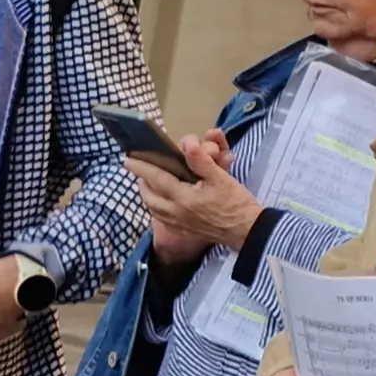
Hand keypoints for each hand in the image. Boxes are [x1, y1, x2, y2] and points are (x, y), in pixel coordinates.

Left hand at [135, 133, 266, 253]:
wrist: (247, 231)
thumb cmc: (236, 203)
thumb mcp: (221, 177)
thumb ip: (201, 161)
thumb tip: (187, 144)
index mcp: (184, 198)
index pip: (157, 178)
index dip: (142, 167)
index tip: (128, 159)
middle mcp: (176, 213)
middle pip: (149, 197)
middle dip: (142, 182)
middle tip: (140, 171)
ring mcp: (179, 224)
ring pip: (153, 209)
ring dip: (148, 195)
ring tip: (148, 185)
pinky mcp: (185, 231)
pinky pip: (162, 219)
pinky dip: (157, 208)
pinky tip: (162, 202)